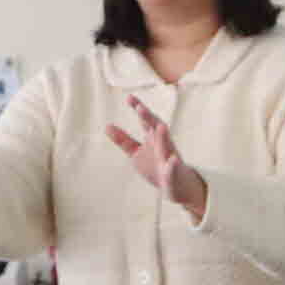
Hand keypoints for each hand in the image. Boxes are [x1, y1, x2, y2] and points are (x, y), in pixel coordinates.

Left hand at [108, 96, 207, 217]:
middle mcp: (162, 144)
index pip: (145, 120)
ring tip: (160, 127)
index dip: (138, 108)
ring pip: (167, 145)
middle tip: (140, 108)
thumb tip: (107, 126)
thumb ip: (123, 140)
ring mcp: (169, 158)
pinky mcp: (174, 173)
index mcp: (153, 138)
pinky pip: (174, 168)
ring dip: (164, 137)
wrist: (177, 187)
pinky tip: (171, 160)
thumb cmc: (156, 166)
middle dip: (150, 118)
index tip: (129, 97)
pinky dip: (172, 165)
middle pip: (157, 127)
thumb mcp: (136, 153)